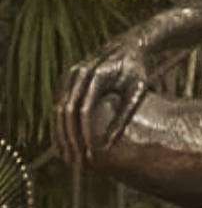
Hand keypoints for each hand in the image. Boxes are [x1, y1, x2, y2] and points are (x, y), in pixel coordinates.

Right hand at [54, 39, 147, 164]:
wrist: (127, 45)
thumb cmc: (137, 70)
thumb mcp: (137, 91)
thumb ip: (124, 116)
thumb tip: (109, 144)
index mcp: (98, 74)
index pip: (84, 110)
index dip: (85, 134)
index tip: (90, 154)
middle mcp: (78, 72)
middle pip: (67, 112)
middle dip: (70, 139)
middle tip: (75, 162)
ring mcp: (69, 75)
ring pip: (58, 110)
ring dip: (61, 134)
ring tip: (68, 157)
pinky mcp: (66, 79)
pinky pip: (59, 105)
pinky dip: (60, 125)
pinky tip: (65, 142)